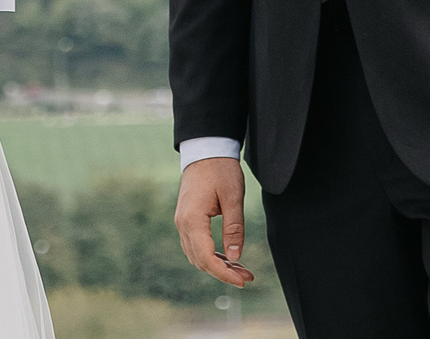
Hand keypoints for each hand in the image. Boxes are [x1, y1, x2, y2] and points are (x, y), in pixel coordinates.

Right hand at [175, 157, 253, 285]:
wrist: (205, 150)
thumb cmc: (220, 170)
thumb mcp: (233, 198)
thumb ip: (234, 228)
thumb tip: (235, 257)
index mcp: (192, 219)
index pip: (206, 257)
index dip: (224, 274)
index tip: (243, 281)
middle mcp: (182, 223)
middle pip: (200, 260)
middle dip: (223, 273)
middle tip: (247, 277)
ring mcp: (182, 221)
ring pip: (196, 255)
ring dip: (217, 265)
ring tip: (241, 269)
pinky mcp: (186, 219)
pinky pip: (195, 245)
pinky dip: (211, 255)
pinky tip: (228, 257)